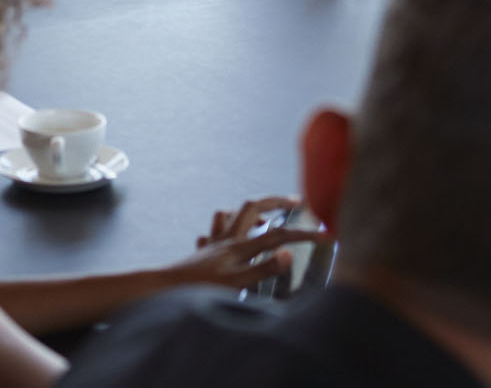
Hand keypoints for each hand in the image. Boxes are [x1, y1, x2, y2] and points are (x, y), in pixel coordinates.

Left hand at [169, 197, 332, 292]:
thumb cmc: (199, 290)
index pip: (278, 235)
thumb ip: (264, 269)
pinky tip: (231, 235)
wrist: (164, 289)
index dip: (304, 235)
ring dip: (250, 211)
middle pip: (253, 207)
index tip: (326, 236)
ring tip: (266, 218)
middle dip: (276, 201)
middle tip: (297, 203)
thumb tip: (288, 254)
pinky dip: (227, 225)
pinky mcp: (203, 251)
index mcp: (239, 246)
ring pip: (231, 214)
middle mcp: (226, 238)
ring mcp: (213, 242)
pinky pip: (215, 229)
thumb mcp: (236, 284)